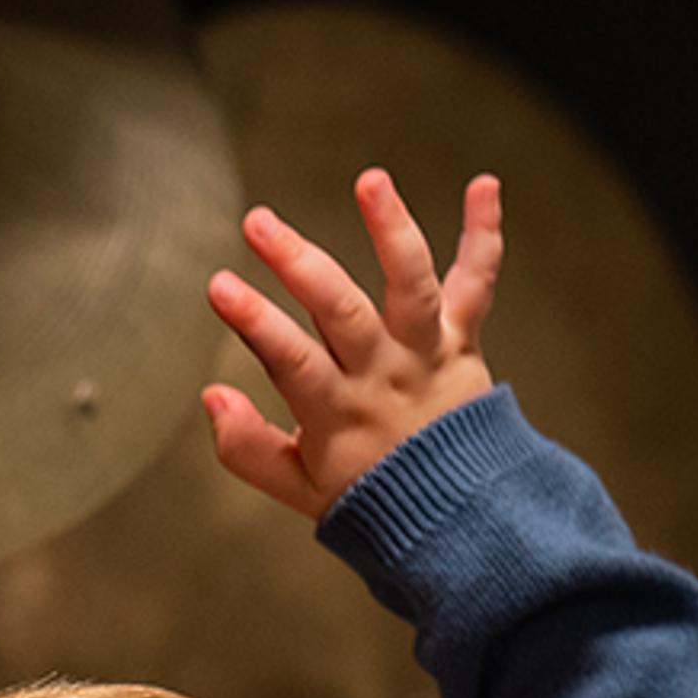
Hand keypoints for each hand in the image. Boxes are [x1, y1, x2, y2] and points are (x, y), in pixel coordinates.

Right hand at [201, 168, 500, 517]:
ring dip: (392, 229)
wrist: (466, 517)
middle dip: (298, 264)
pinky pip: (478, 284)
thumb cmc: (374, 499)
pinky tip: (485, 184)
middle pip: (342, 312)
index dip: (253, 321)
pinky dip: (484, 234)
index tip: (220, 284)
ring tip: (370, 180)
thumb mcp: (299, 490)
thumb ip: (248, 449)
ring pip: (413, 286)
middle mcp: (386, 374)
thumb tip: (212, 395)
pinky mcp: (465, 341)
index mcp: (338, 412)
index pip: (289, 358)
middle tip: (258, 222)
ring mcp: (429, 353)